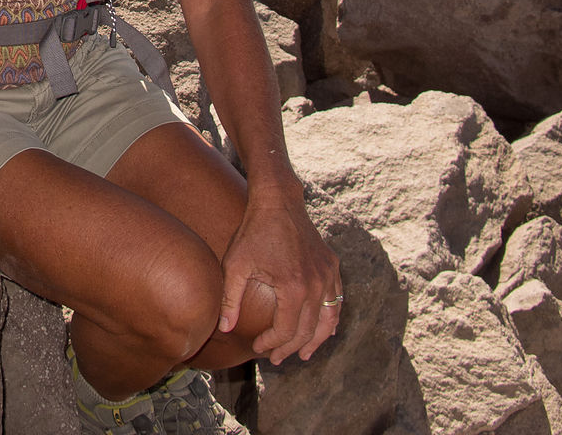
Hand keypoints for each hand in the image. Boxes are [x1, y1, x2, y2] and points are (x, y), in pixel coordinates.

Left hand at [217, 196, 341, 364]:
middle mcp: (317, 284)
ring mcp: (328, 275)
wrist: (278, 201)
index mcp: (294, 287)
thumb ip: (230, 298)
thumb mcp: (235, 264)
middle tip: (275, 359)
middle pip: (308, 330)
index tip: (257, 347)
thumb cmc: (253, 232)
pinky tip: (324, 330)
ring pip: (328, 319)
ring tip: (302, 355)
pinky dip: (331, 318)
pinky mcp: (332, 266)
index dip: (272, 344)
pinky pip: (337, 300)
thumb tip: (224, 328)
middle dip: (290, 348)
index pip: (287, 330)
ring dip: (316, 341)